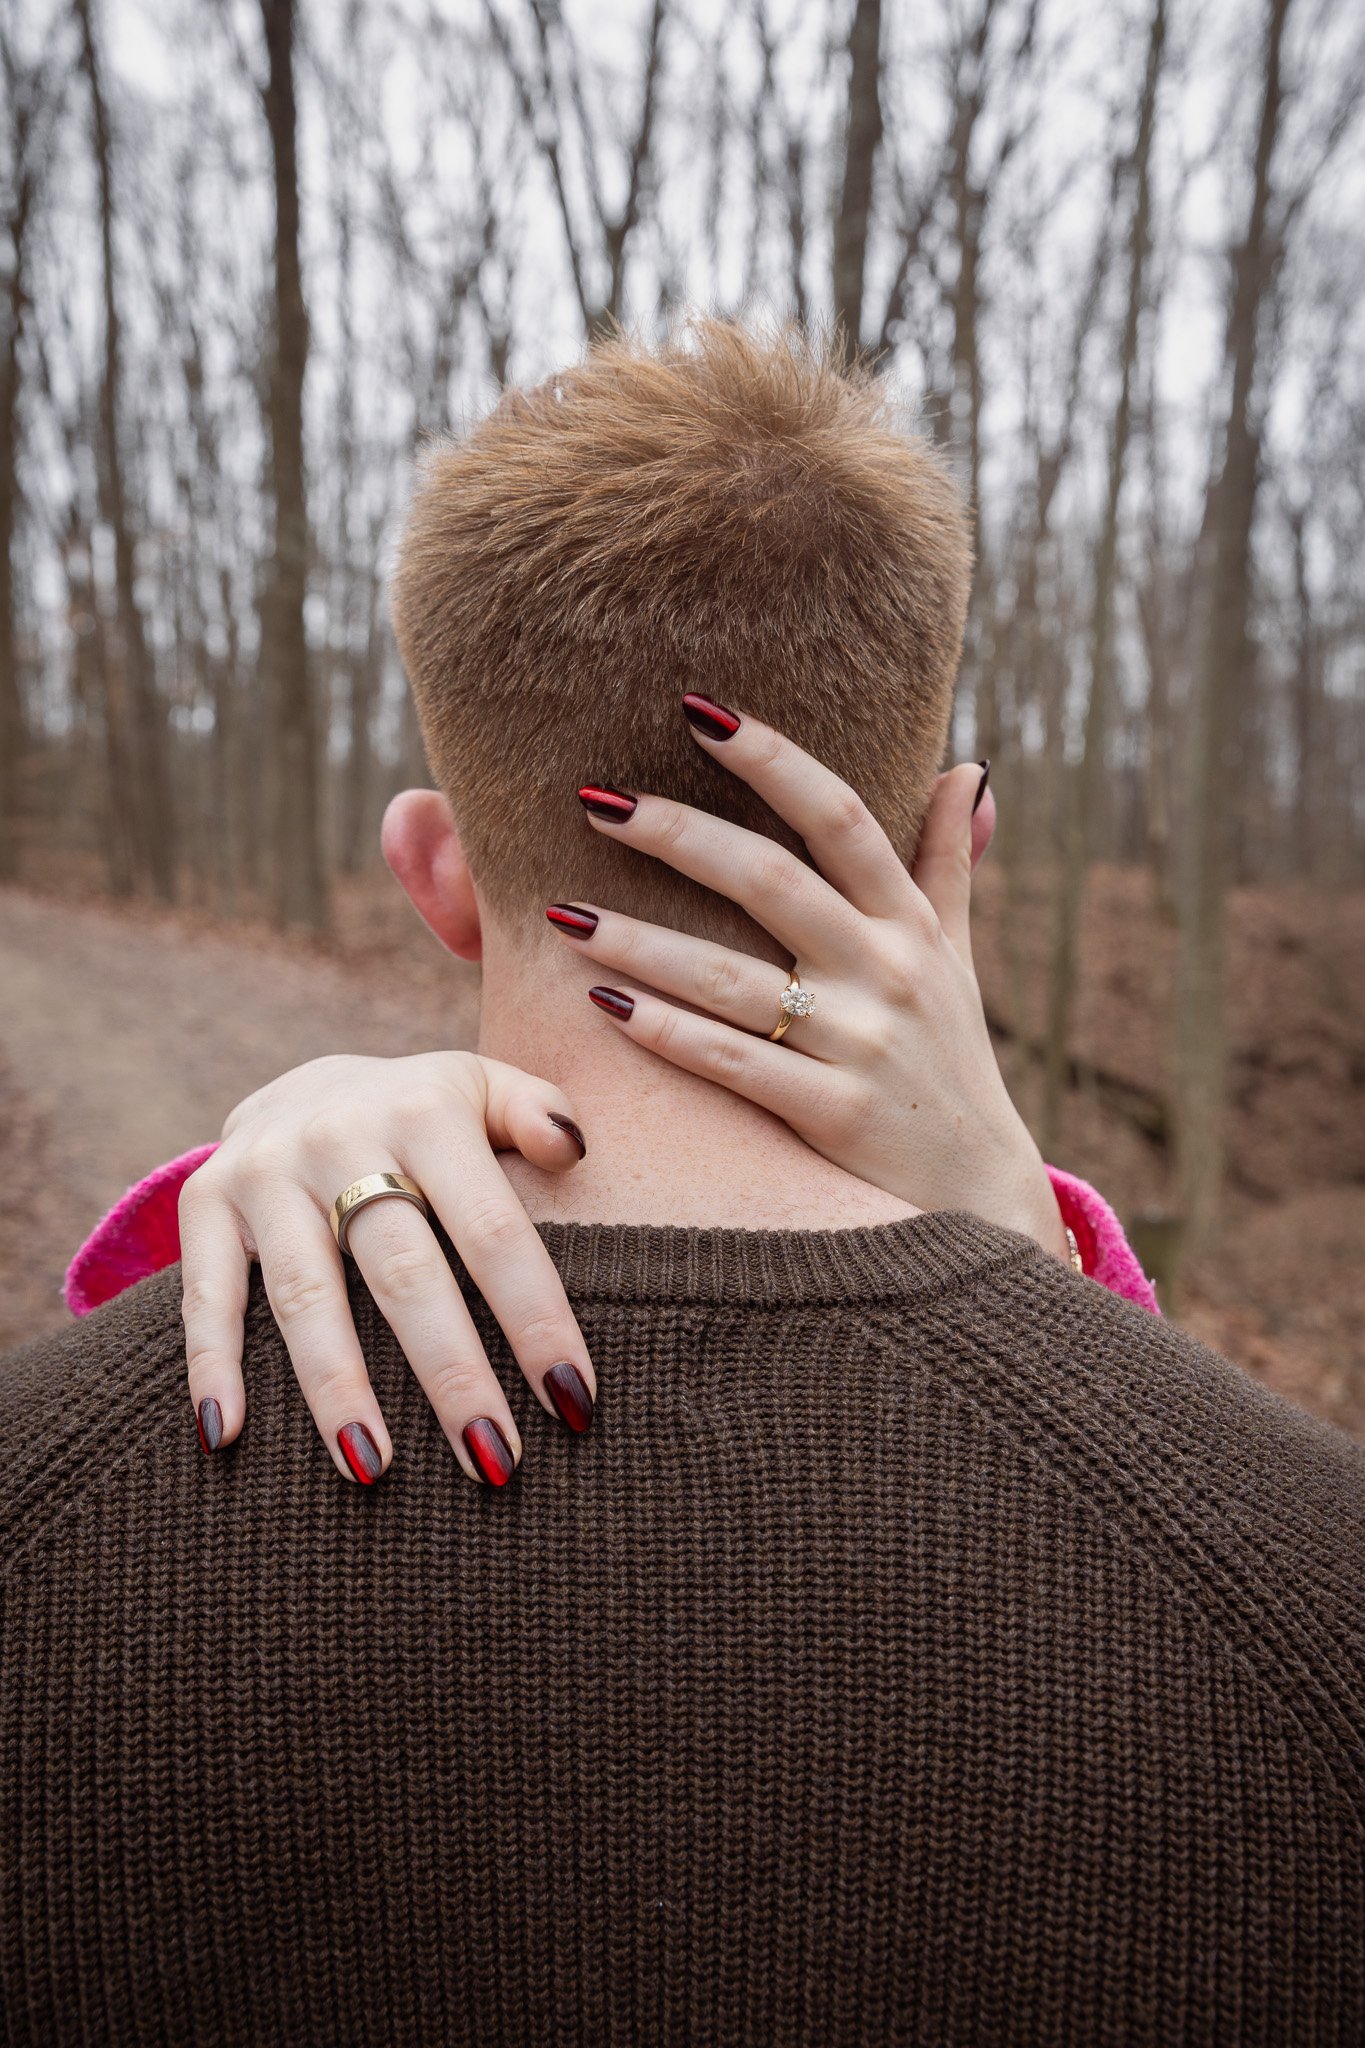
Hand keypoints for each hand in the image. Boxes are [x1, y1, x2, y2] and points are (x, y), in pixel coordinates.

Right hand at [178, 1053, 596, 1482]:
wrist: (301, 1083)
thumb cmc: (424, 1116)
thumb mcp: (483, 1089)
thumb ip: (538, 1112)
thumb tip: (572, 1148)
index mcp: (424, 1112)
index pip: (492, 1229)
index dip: (535, 1316)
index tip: (574, 1398)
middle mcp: (340, 1136)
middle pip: (404, 1272)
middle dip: (452, 1372)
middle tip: (494, 1457)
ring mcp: (266, 1171)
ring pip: (307, 1296)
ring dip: (338, 1389)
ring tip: (374, 1471)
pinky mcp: (204, 1202)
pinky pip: (207, 1296)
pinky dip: (213, 1366)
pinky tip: (227, 1436)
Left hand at [564, 696, 1068, 1259]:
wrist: (981, 1194)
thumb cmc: (950, 1062)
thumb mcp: (959, 960)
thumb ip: (948, 864)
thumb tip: (967, 770)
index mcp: (910, 923)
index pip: (840, 817)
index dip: (772, 757)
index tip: (699, 710)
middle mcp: (888, 972)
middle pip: (771, 879)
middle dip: (678, 834)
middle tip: (593, 799)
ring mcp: (859, 1044)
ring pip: (731, 979)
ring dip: (640, 942)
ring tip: (562, 913)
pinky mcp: (832, 1114)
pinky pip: (732, 1062)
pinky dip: (665, 1033)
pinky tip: (601, 1004)